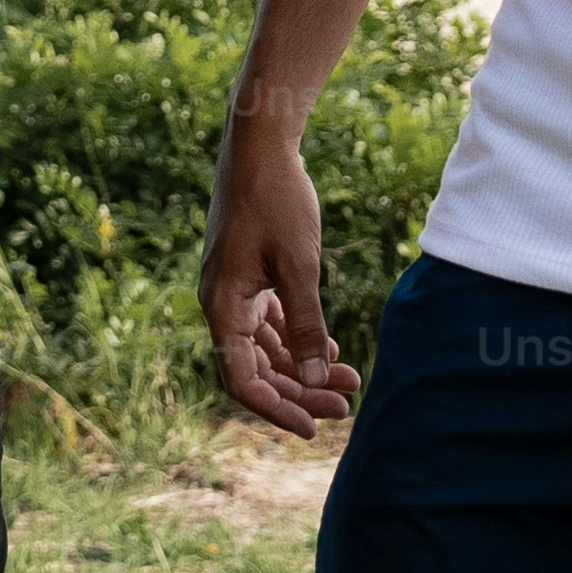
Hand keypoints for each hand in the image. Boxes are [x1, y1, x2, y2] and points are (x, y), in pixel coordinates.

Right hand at [200, 127, 363, 439]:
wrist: (261, 145)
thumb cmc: (277, 200)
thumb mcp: (299, 266)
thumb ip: (306, 325)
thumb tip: (316, 378)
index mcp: (222, 307)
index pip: (243, 380)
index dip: (278, 409)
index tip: (314, 427)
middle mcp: (221, 304)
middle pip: (256, 369)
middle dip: (300, 389)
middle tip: (346, 402)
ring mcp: (233, 289)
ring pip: (264, 347)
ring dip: (302, 366)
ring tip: (350, 377)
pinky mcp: (247, 274)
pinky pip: (268, 322)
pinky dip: (296, 338)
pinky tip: (329, 347)